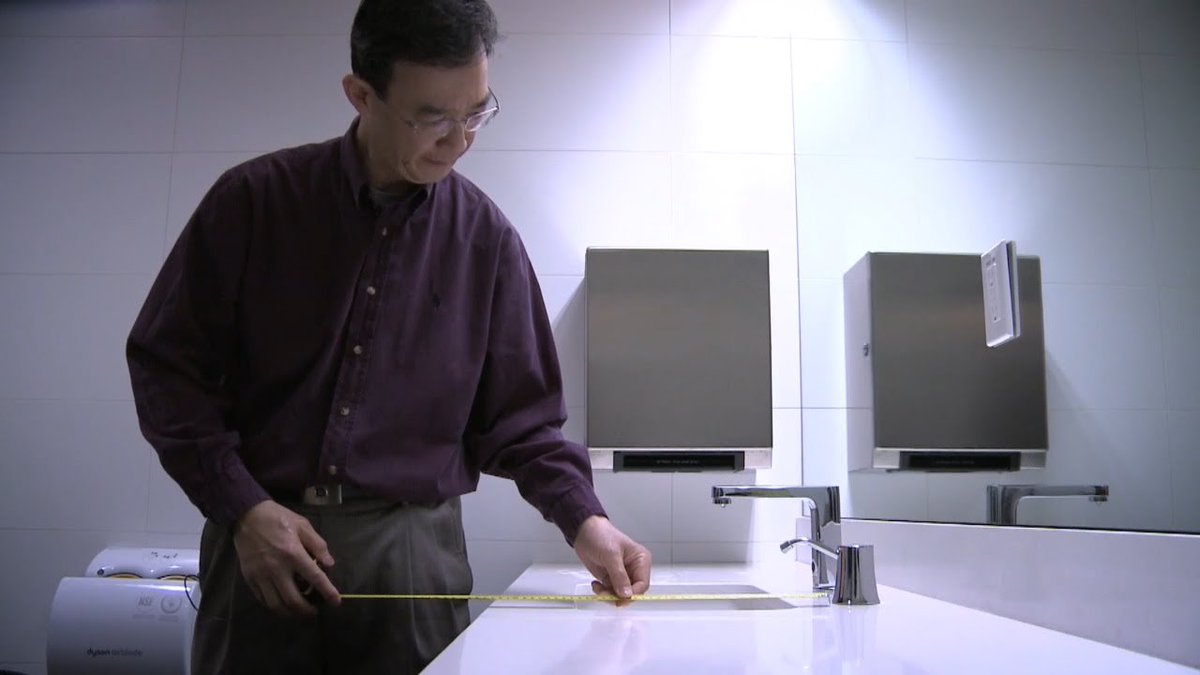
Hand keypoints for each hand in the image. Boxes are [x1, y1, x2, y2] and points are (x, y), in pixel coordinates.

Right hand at [233, 500, 339, 616]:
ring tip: (299, 612)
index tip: (336, 602)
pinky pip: (263, 599)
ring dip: (290, 613)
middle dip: (306, 611)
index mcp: (293, 553)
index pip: (314, 578)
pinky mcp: (249, 578)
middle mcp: (277, 568)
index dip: (327, 592)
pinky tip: (283, 604)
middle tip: (314, 612)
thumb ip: (318, 545)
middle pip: (293, 600)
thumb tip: (329, 564)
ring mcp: (261, 575)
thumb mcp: (303, 525)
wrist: (248, 516)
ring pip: (276, 605)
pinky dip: (275, 606)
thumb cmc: (278, 519)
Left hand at [572, 516, 651, 606]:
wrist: (583, 532)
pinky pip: (610, 592)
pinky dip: (602, 592)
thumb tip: (627, 595)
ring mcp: (622, 575)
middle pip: (632, 592)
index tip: (620, 599)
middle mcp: (634, 569)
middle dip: (618, 596)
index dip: (632, 594)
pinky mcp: (611, 578)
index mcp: (641, 560)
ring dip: (608, 595)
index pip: (642, 584)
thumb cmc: (600, 536)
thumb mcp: (611, 555)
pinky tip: (596, 584)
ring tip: (598, 587)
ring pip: (620, 595)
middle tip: (605, 594)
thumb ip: (619, 576)